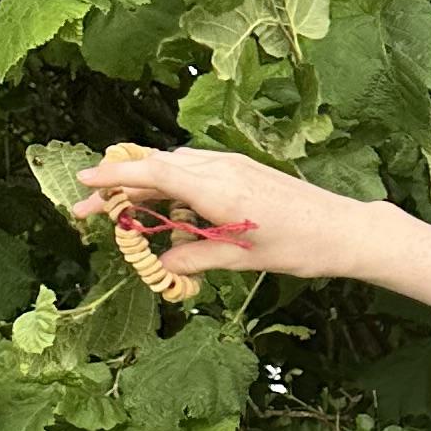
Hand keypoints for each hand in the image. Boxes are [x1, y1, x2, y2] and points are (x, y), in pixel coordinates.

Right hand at [72, 143, 392, 288]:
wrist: (345, 229)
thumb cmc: (300, 246)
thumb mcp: (243, 260)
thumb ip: (196, 258)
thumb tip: (162, 265)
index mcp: (217, 188)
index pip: (154, 173)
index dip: (115, 176)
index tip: (84, 183)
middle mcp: (221, 168)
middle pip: (157, 168)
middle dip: (120, 187)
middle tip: (90, 211)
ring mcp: (232, 165)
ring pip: (175, 168)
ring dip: (146, 187)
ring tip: (124, 216)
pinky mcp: (243, 170)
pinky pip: (196, 171)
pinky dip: (173, 187)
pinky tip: (169, 212)